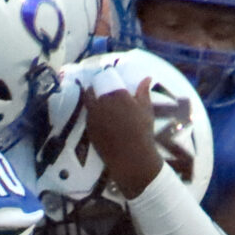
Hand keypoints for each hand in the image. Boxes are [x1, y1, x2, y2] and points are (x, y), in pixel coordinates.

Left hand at [82, 70, 162, 197]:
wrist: (131, 156)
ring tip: (97, 102)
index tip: (105, 78)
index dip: (103, 78)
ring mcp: (93, 117)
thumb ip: (144, 92)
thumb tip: (147, 77)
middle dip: (93, 89)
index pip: (105, 80)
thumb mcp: (146, 110)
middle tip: (97, 89)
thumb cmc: (142, 132)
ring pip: (87, 104)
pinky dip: (91, 114)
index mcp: (117, 95)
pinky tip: (98, 117)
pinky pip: (88, 117)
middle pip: (91, 91)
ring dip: (91, 101)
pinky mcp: (89, 129)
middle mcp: (102, 104)